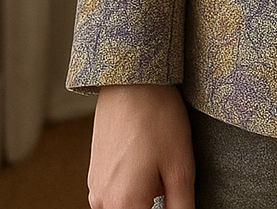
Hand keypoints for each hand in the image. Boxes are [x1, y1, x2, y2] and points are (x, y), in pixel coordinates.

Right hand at [88, 84, 194, 208]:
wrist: (130, 81)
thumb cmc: (157, 118)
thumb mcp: (181, 167)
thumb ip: (182, 207)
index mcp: (124, 205)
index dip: (164, 205)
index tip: (171, 191)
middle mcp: (102, 202)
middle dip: (153, 201)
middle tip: (165, 176)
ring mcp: (95, 187)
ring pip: (125, 204)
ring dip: (142, 195)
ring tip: (156, 162)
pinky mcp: (94, 173)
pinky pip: (115, 191)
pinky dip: (132, 183)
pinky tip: (145, 156)